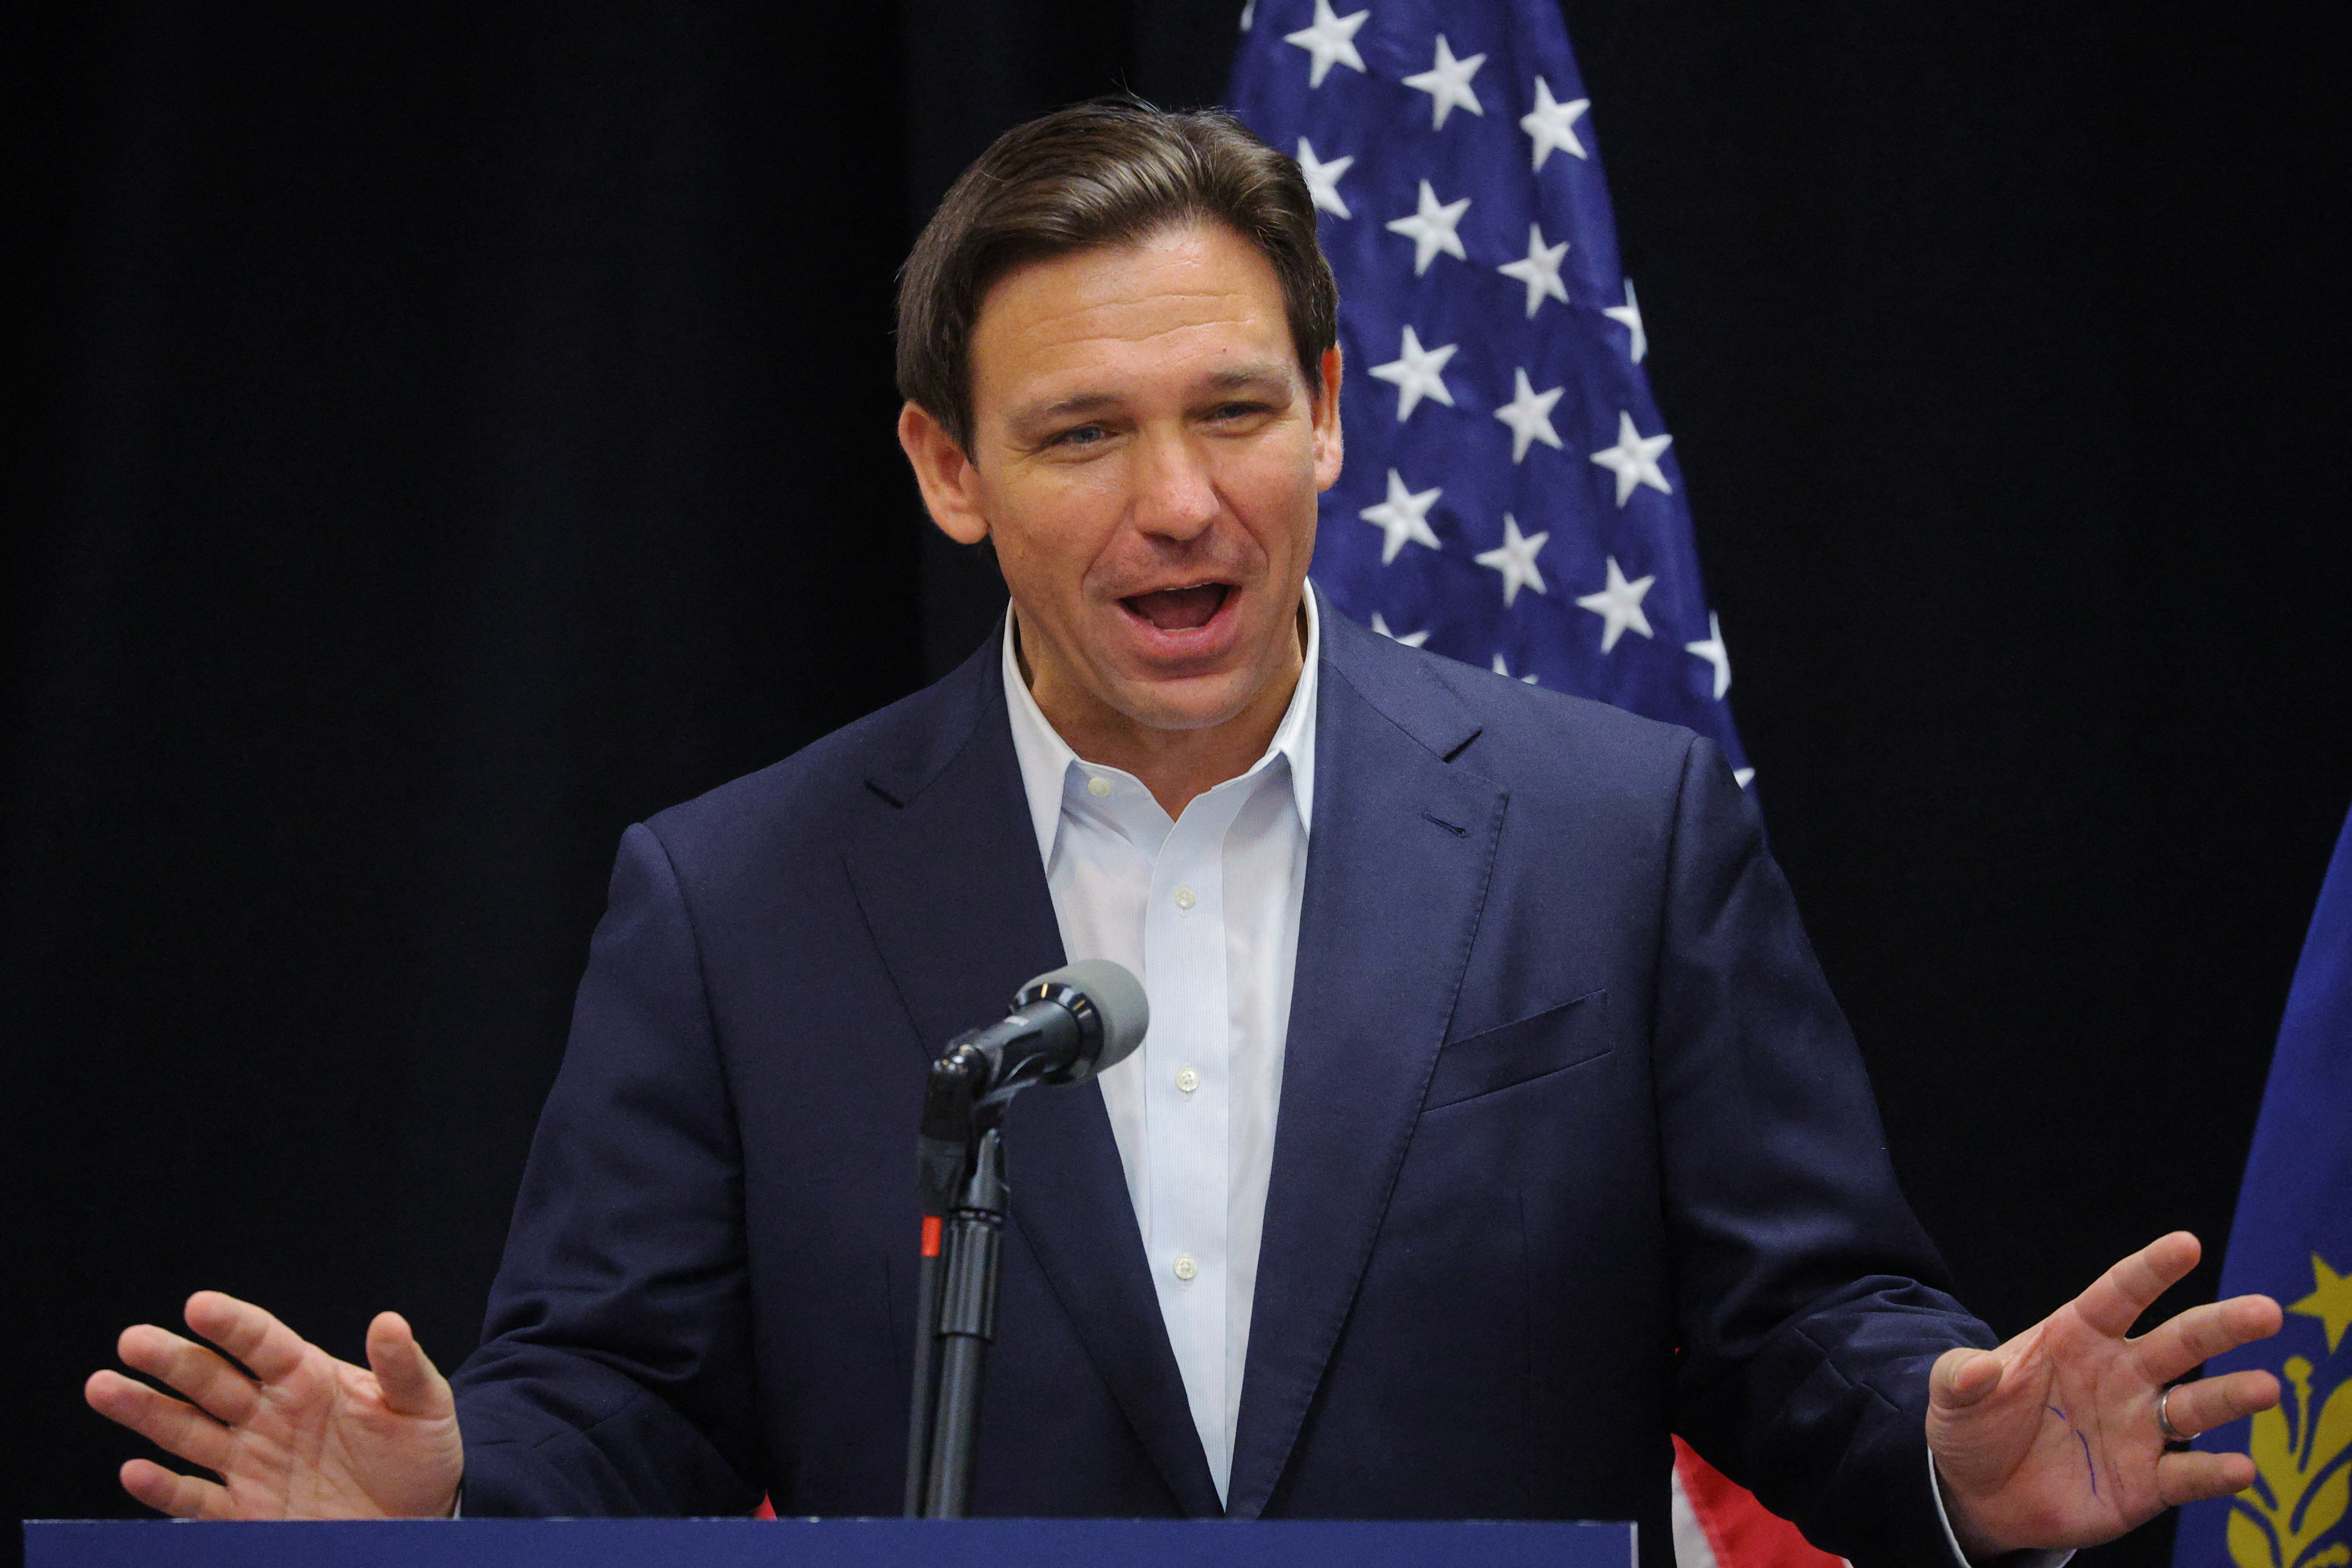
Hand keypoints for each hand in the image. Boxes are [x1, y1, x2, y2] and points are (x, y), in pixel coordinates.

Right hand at [84, 1290, 463, 1518]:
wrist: (420, 1515)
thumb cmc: (421, 1451)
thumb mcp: (423, 1405)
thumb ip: (402, 1367)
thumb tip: (389, 1322)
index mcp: (307, 1377)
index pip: (261, 1342)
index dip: (231, 1323)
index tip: (199, 1305)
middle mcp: (269, 1413)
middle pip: (211, 1381)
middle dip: (171, 1360)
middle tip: (131, 1340)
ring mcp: (251, 1461)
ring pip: (187, 1431)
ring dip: (145, 1411)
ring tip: (103, 1387)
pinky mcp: (245, 1511)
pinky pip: (196, 1498)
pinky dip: (163, 1487)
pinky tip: (134, 1471)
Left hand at [1928, 1231, 2282, 1556]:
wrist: (1979, 1491)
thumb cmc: (1974, 1424)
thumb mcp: (1953, 1394)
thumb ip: (1961, 1377)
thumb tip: (1976, 1370)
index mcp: (2078, 1335)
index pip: (2121, 1293)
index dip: (2152, 1269)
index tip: (2187, 1244)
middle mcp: (2122, 1373)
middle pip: (2180, 1341)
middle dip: (2223, 1325)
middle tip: (2266, 1312)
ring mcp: (2140, 1426)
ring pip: (2198, 1405)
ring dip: (2233, 1396)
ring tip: (2266, 1387)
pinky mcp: (2147, 1481)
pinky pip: (2189, 1474)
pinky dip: (2215, 1473)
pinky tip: (2241, 1470)